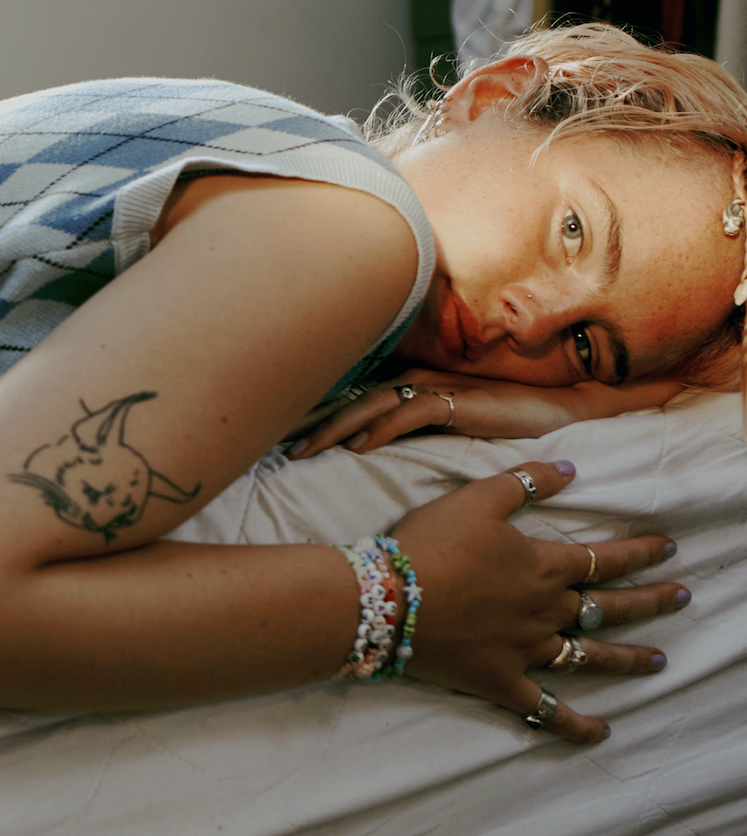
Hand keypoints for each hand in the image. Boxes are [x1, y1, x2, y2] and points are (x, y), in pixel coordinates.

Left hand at [290, 371, 680, 457]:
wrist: (557, 408)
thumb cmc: (502, 419)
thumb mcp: (445, 428)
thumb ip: (410, 433)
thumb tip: (368, 451)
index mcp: (407, 390)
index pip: (351, 404)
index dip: (316, 421)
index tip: (281, 442)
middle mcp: (413, 384)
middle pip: (350, 403)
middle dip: (312, 425)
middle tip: (278, 450)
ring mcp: (434, 390)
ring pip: (371, 407)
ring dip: (336, 429)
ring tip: (305, 451)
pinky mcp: (456, 400)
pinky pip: (411, 413)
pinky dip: (383, 428)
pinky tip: (360, 446)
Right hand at [387, 460, 682, 744]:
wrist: (386, 599)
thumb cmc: (430, 544)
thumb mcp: (476, 498)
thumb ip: (525, 483)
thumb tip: (571, 470)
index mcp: (544, 567)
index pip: (606, 558)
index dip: (640, 553)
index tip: (669, 549)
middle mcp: (546, 610)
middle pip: (610, 606)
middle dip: (651, 601)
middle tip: (682, 597)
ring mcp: (527, 650)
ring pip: (589, 656)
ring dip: (628, 658)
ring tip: (658, 661)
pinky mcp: (502, 681)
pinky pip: (546, 708)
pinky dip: (575, 724)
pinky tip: (602, 732)